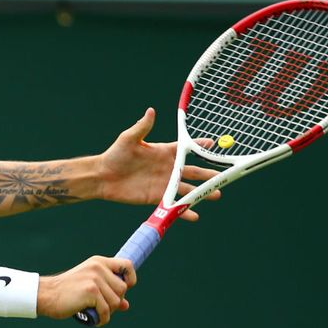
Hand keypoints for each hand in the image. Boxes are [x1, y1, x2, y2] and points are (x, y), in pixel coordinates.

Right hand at [37, 256, 135, 326]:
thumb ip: (107, 292)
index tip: (123, 289)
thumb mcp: (88, 286)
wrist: (46, 295)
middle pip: (123, 289)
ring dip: (108, 312)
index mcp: (98, 262)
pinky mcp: (91, 292)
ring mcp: (94, 279)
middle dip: (115, 301)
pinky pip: (106, 311)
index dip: (130, 279)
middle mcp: (98, 267)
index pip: (127, 265)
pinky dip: (102, 319)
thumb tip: (125, 305)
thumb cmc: (66, 292)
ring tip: (96, 313)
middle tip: (101, 307)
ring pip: (116, 301)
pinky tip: (94, 320)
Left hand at [97, 108, 220, 220]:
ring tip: (216, 194)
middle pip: (193, 171)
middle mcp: (167, 168)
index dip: (199, 147)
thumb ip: (142, 127)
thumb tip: (150, 111)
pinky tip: (194, 216)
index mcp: (163, 152)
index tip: (213, 145)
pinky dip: (184, 211)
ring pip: (188, 189)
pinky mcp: (157, 198)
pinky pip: (174, 205)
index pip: (185, 149)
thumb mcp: (129, 139)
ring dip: (202, 192)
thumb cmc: (114, 155)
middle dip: (209, 174)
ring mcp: (163, 184)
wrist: (102, 177)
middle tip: (225, 176)